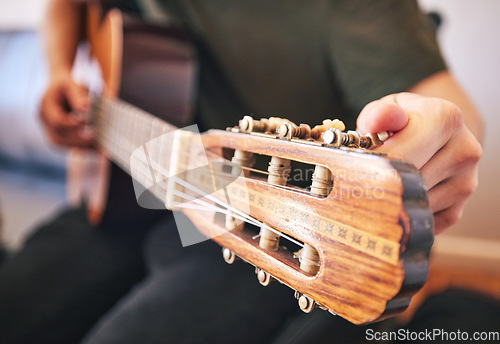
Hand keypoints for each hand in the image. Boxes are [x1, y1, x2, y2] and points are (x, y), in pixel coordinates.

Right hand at [40, 73, 91, 147]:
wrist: (58, 87)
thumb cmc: (67, 84)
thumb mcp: (72, 85)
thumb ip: (78, 96)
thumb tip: (86, 109)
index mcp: (46, 105)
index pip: (57, 121)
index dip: (73, 125)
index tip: (90, 124)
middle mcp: (44, 119)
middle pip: (57, 137)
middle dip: (78, 141)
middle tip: (97, 141)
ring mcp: (48, 128)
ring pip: (62, 144)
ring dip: (81, 147)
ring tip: (100, 148)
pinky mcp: (56, 134)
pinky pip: (67, 144)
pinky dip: (82, 147)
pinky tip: (97, 148)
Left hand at [357, 92, 481, 233]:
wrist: (433, 134)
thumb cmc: (402, 122)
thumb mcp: (387, 109)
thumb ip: (379, 113)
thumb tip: (378, 120)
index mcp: (446, 119)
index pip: (401, 155)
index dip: (371, 166)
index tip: (352, 170)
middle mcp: (464, 151)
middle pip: (406, 184)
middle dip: (376, 185)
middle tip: (354, 182)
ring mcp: (465, 183)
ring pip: (412, 206)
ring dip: (389, 202)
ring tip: (376, 185)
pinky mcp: (458, 209)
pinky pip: (419, 222)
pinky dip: (402, 215)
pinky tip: (395, 198)